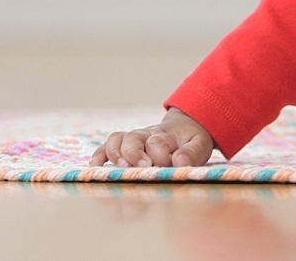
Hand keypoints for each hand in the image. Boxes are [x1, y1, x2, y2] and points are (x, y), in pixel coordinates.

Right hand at [89, 108, 214, 167]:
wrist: (185, 127)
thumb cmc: (191, 140)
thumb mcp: (200, 145)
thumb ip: (191, 153)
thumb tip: (178, 161)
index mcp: (166, 135)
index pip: (157, 141)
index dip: (159, 153)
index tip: (165, 162)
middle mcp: (146, 135)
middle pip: (132, 138)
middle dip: (134, 154)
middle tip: (144, 167)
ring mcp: (134, 139)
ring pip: (117, 140)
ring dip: (116, 154)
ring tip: (122, 168)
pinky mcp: (125, 145)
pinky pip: (108, 145)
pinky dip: (100, 154)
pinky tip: (95, 165)